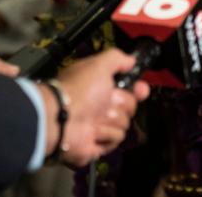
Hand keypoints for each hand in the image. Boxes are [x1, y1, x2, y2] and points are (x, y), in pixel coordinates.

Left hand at [47, 48, 149, 165]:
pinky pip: (116, 138)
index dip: (139, 89)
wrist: (62, 119)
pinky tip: (94, 131)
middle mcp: (102, 105)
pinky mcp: (99, 143)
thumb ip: (117, 58)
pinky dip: (106, 134)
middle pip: (130, 105)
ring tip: (95, 118)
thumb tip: (131, 60)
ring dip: (112, 119)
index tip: (140, 90)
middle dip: (122, 103)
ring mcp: (100, 125)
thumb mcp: (98, 65)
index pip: (129, 87)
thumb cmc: (79, 90)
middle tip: (107, 102)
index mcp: (102, 86)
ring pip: (125, 123)